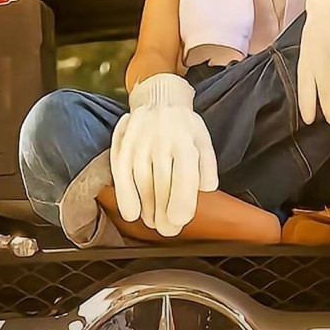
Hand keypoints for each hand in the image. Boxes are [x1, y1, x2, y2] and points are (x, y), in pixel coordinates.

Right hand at [109, 73, 218, 236]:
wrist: (159, 100)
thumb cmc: (184, 127)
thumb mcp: (203, 141)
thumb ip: (208, 166)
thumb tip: (206, 188)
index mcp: (185, 140)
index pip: (184, 174)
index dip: (182, 201)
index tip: (180, 220)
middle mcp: (161, 140)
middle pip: (161, 184)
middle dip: (164, 213)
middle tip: (168, 230)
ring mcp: (140, 143)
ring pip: (142, 183)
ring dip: (148, 209)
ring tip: (154, 223)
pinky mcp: (123, 146)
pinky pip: (122, 175)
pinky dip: (126, 197)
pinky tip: (132, 214)